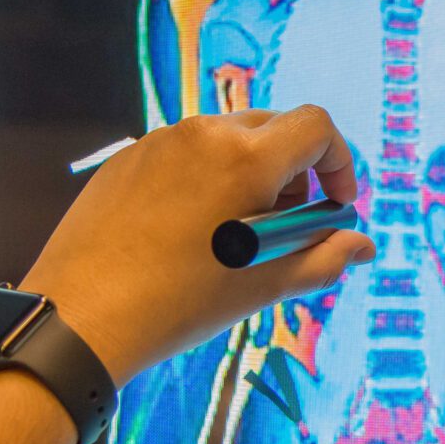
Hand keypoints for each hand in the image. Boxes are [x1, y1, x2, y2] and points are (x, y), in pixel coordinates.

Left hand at [20, 107, 375, 384]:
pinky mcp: (127, 158)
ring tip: (237, 233)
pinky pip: (185, 153)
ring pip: (227, 139)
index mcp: (245, 157)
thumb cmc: (179, 303)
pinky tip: (191, 232)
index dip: (339, 163)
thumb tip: (362, 247)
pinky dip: (207, 179)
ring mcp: (159, 141)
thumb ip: (323, 258)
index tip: (334, 205)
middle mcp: (203, 134)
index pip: (316, 127)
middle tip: (288, 225)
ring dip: (251, 174)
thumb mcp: (263, 285)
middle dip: (296, 172)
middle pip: (274, 128)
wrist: (82, 316)